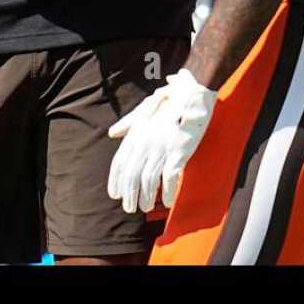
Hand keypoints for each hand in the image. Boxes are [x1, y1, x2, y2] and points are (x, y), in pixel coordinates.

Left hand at [107, 69, 217, 213]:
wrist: (192, 96)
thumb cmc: (168, 103)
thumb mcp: (144, 110)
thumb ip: (128, 123)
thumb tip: (112, 133)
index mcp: (136, 134)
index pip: (119, 162)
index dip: (115, 181)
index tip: (115, 195)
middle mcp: (145, 142)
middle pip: (132, 175)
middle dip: (129, 195)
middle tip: (129, 208)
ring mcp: (162, 148)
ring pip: (149, 180)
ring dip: (146, 197)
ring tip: (145, 207)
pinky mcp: (179, 152)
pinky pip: (170, 178)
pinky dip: (168, 192)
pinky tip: (168, 201)